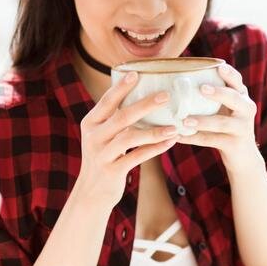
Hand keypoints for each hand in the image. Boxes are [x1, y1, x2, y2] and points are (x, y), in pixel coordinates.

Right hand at [74, 71, 178, 208]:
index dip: (121, 87)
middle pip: (122, 117)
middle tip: (166, 95)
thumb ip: (115, 119)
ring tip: (175, 126)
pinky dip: (155, 149)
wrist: (91, 192)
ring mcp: (102, 154)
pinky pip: (137, 157)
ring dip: (155, 131)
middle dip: (145, 105)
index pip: (107, 101)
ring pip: (130, 138)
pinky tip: (170, 142)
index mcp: (91, 123)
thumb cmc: (104, 157)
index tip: (137, 73)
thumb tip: (142, 96)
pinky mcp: (112, 171)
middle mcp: (94, 136)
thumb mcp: (102, 136)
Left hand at [176, 63, 262, 172]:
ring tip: (185, 120)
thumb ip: (212, 96)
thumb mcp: (225, 109)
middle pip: (234, 98)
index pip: (237, 82)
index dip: (230, 74)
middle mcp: (246, 110)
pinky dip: (194, 139)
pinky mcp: (234, 144)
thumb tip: (178, 80)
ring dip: (202, 121)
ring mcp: (242, 128)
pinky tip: (179, 137)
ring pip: (221, 123)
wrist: (243, 157)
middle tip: (202, 88)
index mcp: (242, 98)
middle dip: (218, 93)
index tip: (219, 67)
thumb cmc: (228, 127)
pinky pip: (212, 140)